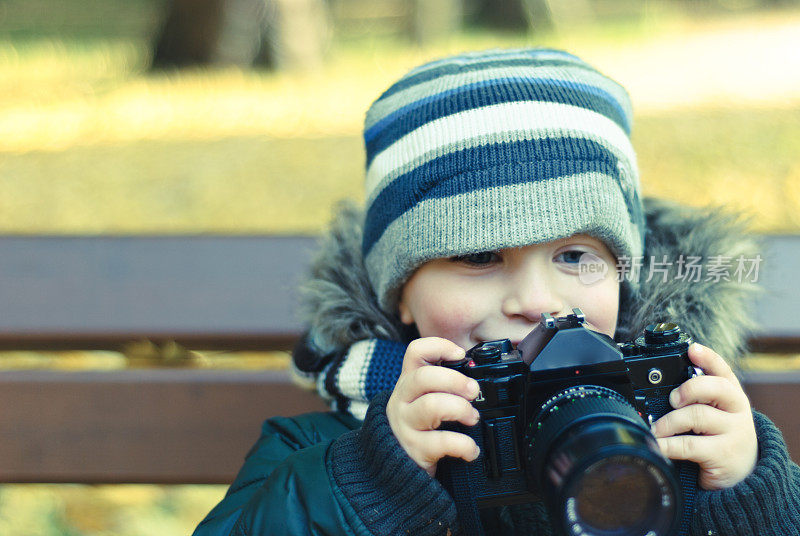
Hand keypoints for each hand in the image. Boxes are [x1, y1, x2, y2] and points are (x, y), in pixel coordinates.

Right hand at [386, 337, 481, 476]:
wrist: (397, 467)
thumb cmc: (421, 427)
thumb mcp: (426, 399)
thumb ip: (446, 386)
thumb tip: (480, 377)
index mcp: (409, 382)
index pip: (415, 352)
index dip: (438, 346)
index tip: (460, 354)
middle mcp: (403, 399)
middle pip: (423, 377)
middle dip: (455, 380)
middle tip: (474, 391)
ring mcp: (406, 424)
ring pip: (431, 406)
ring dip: (460, 409)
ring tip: (473, 418)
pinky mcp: (414, 449)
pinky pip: (442, 442)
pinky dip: (463, 445)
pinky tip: (471, 450)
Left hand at [651, 342, 757, 489]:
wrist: (744, 474)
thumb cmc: (719, 435)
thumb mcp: (714, 412)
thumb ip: (696, 399)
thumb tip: (659, 390)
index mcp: (731, 394)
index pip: (723, 370)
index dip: (708, 357)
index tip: (692, 349)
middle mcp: (736, 409)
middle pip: (715, 388)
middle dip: (689, 389)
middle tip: (672, 400)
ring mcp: (734, 432)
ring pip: (697, 416)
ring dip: (668, 422)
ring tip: (656, 429)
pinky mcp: (724, 454)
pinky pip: (689, 445)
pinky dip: (668, 445)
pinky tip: (657, 445)